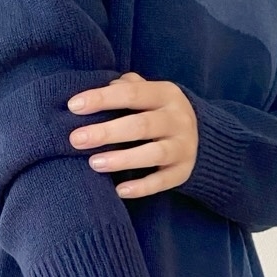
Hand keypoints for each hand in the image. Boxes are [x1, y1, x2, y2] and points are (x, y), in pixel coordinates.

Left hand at [67, 72, 197, 198]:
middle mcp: (178, 120)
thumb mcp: (150, 94)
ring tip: (94, 163)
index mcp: (167, 95)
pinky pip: (162, 182)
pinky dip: (141, 187)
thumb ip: (128, 87)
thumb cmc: (160, 112)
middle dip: (107, 132)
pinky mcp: (182, 172)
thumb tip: (102, 85)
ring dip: (122, 159)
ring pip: (153, 154)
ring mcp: (183, 147)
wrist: (202, 138)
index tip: (73, 106)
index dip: (102, 98)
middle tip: (76, 139)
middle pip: (141, 125)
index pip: (132, 93)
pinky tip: (119, 191)